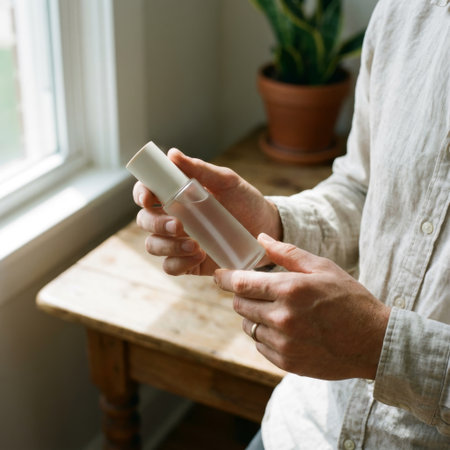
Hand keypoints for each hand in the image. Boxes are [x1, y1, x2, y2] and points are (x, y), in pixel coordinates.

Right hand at [133, 149, 281, 275]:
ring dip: (167, 246)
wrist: (266, 229)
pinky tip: (198, 256)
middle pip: (145, 221)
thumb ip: (200, 169)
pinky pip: (170, 267)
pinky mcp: (188, 262)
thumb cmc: (245, 201)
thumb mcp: (227, 181)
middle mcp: (172, 218)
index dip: (140, 193)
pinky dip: (178, 263)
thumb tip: (172, 154)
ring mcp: (178, 241)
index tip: (147, 197)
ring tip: (194, 245)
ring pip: (152, 245)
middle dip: (155, 224)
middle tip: (179, 225)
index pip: (147, 192)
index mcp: (176, 195)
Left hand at [214, 234, 390, 379]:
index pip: (242, 284)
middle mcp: (283, 318)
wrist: (373, 342)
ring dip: (253, 315)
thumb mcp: (322, 267)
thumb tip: (260, 238)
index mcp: (290, 290)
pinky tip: (283, 328)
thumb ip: (287, 253)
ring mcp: (284, 343)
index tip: (218, 275)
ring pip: (248, 325)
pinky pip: (259, 344)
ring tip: (274, 309)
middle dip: (241, 295)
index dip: (225, 278)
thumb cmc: (349, 299)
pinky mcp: (286, 362)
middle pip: (240, 304)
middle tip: (256, 290)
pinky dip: (264, 334)